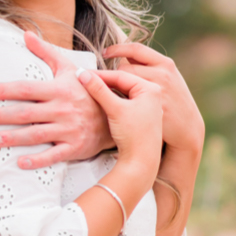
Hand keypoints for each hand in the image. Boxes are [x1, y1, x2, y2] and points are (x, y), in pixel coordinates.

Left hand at [0, 31, 114, 168]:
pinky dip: (37, 160)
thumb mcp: (69, 68)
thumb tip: (25, 34)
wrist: (117, 114)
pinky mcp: (74, 147)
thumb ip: (46, 52)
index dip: (4, 90)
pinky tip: (19, 163)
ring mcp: (68, 130)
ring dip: (11, 139)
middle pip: (25, 113)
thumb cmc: (88, 90)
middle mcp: (62, 109)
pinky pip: (54, 155)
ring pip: (35, 135)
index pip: (26, 89)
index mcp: (58, 89)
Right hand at [78, 68, 164, 186]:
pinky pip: (124, 102)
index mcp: (150, 89)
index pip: (121, 75)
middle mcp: (152, 95)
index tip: (84, 74)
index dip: (100, 75)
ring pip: (122, 92)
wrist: (142, 162)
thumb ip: (99, 90)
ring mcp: (147, 106)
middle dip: (103, 82)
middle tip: (85, 80)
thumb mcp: (115, 109)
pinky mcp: (141, 116)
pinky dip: (112, 100)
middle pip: (122, 82)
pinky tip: (101, 102)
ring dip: (106, 91)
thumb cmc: (135, 136)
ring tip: (90, 90)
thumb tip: (84, 75)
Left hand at [102, 43, 204, 158]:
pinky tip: (119, 105)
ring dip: (116, 86)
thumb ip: (149, 66)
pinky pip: (125, 99)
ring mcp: (158, 91)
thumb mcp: (167, 77)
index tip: (105, 52)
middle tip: (109, 80)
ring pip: (123, 83)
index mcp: (165, 64)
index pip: (136, 49)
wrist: (187, 126)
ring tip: (118, 94)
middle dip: (115, 73)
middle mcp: (162, 74)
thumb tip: (125, 54)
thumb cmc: (173, 100)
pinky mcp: (152, 107)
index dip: (117, 48)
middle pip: (125, 67)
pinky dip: (118, 100)